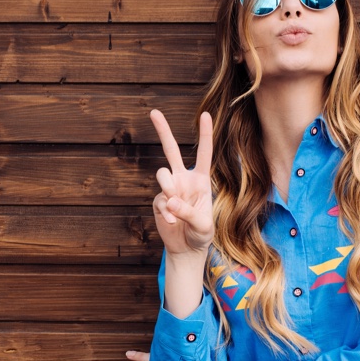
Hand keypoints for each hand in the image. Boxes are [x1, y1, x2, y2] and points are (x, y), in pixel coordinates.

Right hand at [150, 109, 213, 257]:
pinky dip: (167, 212)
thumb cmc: (201, 233)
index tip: (205, 114)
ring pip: (162, 174)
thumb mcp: (203, 224)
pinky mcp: (158, 201)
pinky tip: (172, 223)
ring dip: (168, 187)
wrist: (187, 248)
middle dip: (163, 131)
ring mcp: (169, 189)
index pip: (203, 153)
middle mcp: (183, 179)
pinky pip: (160, 200)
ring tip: (174, 204)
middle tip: (154, 112)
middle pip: (171, 150)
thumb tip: (169, 199)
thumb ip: (188, 211)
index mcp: (200, 179)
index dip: (205, 134)